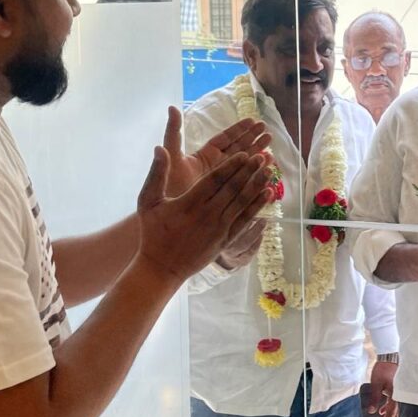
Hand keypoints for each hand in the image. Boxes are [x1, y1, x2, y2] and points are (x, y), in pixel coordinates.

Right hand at [135, 146, 269, 284]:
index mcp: (189, 203)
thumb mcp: (148, 202)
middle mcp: (207, 215)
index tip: (243, 153)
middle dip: (248, 171)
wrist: (161, 268)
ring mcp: (218, 228)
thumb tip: (160, 148)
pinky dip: (257, 206)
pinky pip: (245, 220)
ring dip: (256, 185)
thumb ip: (156, 174)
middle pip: (232, 189)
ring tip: (269, 170)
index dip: (231, 166)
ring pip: (241, 202)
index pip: (214, 180)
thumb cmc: (153, 233)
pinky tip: (268, 193)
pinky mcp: (225, 240)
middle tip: (262, 157)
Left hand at [161, 107, 271, 196]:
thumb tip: (172, 107)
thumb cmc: (166, 188)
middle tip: (267, 130)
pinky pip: (245, 185)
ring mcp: (221, 183)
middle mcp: (214, 167)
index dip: (239, 129)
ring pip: (243, 166)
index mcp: (203, 156)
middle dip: (252, 139)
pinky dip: (256, 178)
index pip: (224, 139)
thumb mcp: (171, 157)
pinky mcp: (227, 197)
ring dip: (257, 157)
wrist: (166, 220)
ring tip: (271, 149)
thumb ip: (173, 133)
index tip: (252, 120)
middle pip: (237, 149)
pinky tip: (268, 174)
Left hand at [368, 361, 398, 416]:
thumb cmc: (383, 369)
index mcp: (394, 396)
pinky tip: (381, 411)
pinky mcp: (395, 389)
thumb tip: (372, 412)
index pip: (390, 414)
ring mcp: (397, 393)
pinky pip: (392, 403)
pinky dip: (386, 409)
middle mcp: (397, 396)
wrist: (389, 357)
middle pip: (393, 414)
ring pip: (392, 409)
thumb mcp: (376, 384)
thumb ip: (375, 398)